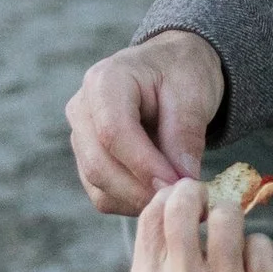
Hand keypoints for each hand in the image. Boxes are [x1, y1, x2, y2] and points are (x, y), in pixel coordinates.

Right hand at [67, 29, 226, 213]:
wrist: (171, 69)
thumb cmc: (181, 73)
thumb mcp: (193, 92)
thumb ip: (185, 135)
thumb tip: (182, 181)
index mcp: (104, 81)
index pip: (113, 132)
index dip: (144, 165)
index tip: (177, 184)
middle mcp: (81, 109)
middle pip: (98, 165)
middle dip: (141, 189)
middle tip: (180, 197)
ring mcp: (79, 137)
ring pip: (98, 185)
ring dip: (137, 198)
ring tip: (175, 192)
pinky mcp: (86, 160)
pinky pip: (102, 195)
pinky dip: (131, 202)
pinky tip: (159, 190)